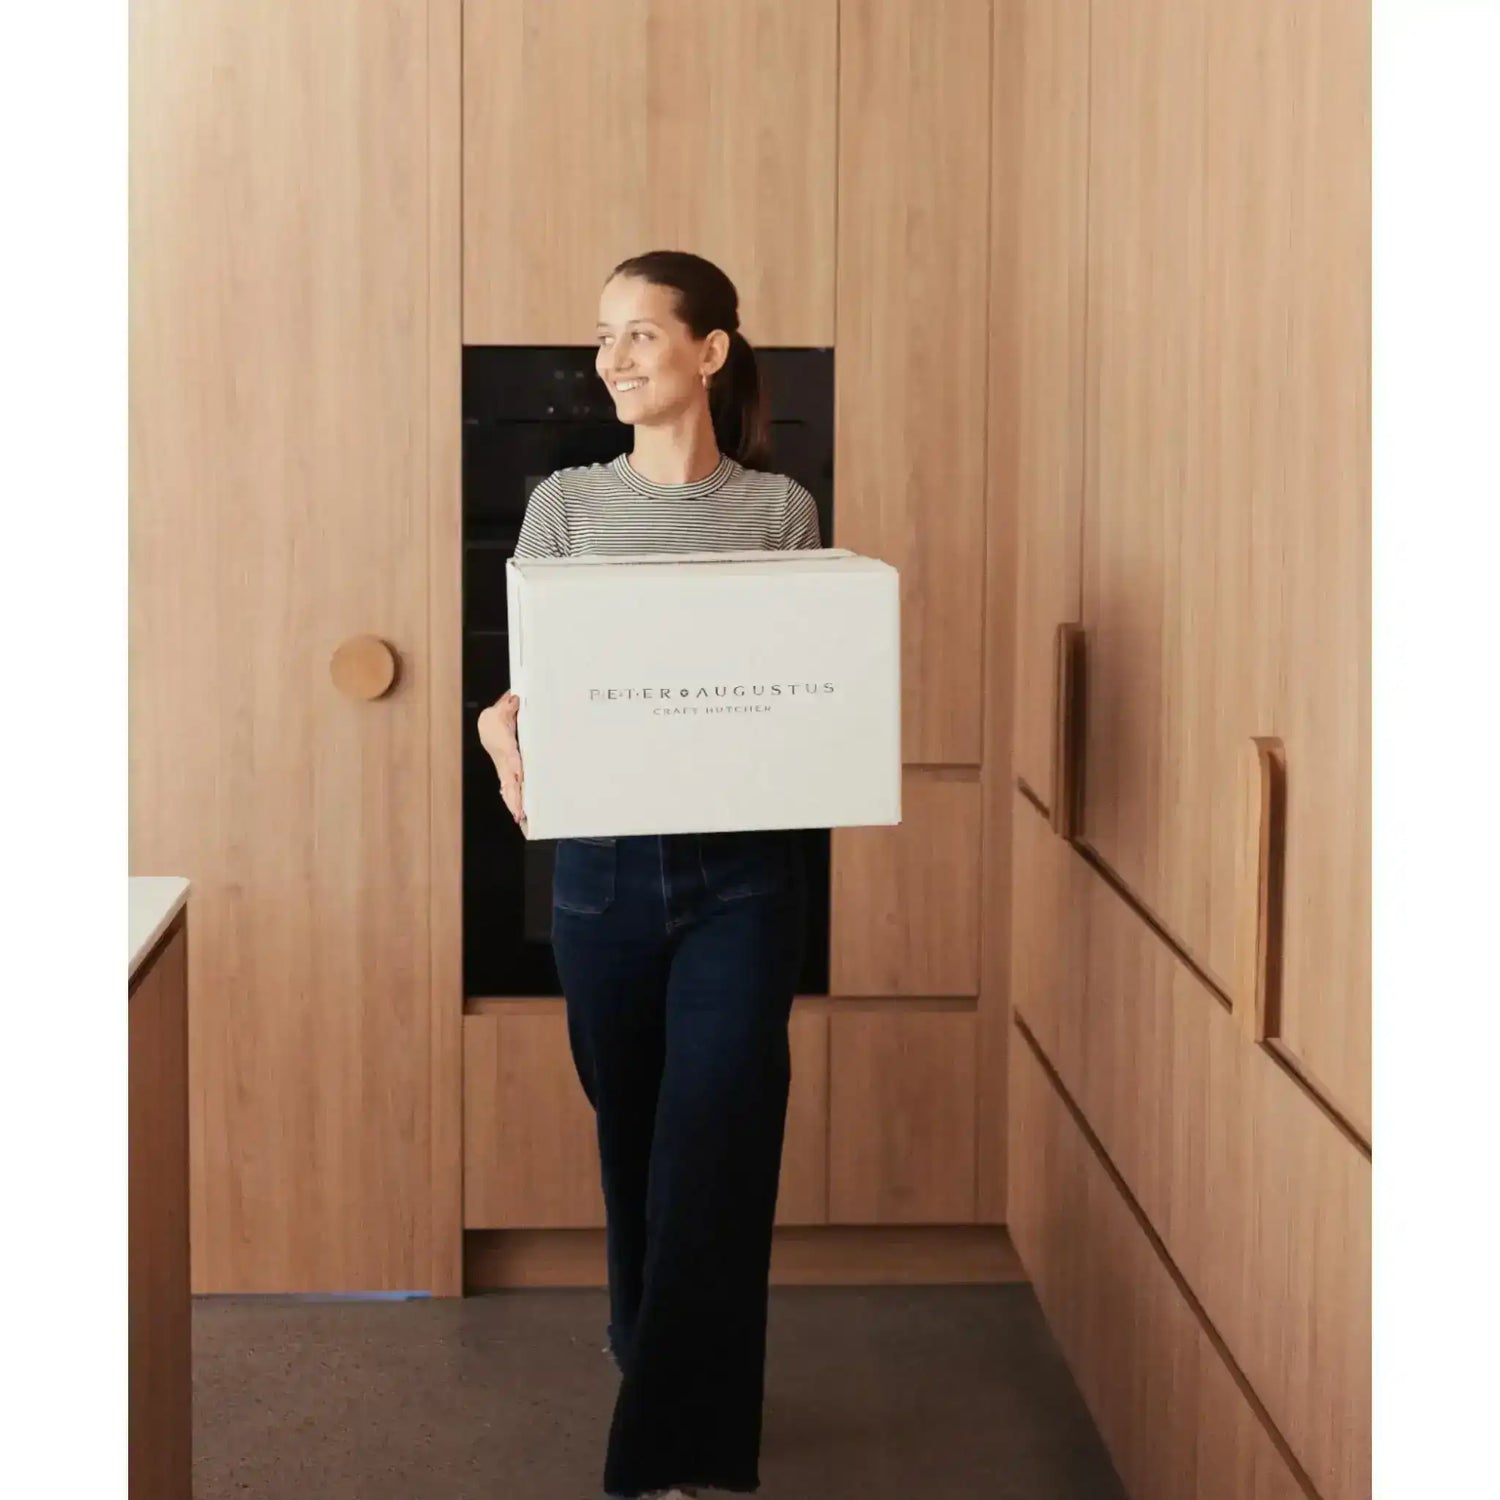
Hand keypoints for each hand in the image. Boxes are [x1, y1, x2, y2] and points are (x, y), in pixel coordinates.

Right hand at [477, 691, 525, 828]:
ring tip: (520, 819)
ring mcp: (506, 768)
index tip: (519, 778)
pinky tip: (518, 814)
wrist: (487, 725)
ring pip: (510, 789)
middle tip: (519, 814)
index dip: (515, 769)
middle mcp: (505, 761)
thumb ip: (509, 706)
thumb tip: (515, 699)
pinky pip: (512, 787)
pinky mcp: (508, 771)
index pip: (511, 760)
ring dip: (514, 804)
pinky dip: (514, 800)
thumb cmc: (496, 719)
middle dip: (513, 797)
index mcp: (506, 747)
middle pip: (509, 782)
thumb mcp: (502, 710)